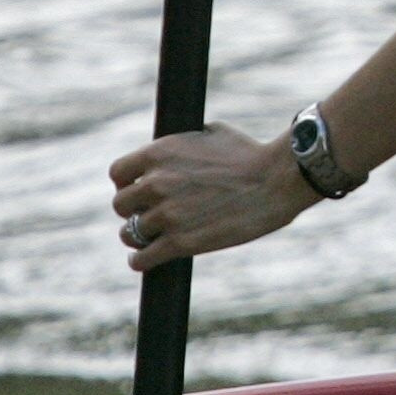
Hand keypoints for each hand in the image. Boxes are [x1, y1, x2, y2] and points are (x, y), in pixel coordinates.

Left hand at [109, 124, 318, 272]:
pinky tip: (145, 260)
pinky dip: (141, 261)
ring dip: (138, 237)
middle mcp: (156, 183)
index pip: (118, 173)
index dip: (126, 184)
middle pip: (121, 205)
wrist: (276, 181)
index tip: (135, 191)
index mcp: (159, 153)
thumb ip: (185, 143)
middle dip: (133, 211)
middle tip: (147, 216)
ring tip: (148, 240)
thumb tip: (178, 150)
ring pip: (130, 233)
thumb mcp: (212, 134)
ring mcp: (167, 214)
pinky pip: (143, 258)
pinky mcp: (181, 242)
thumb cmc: (252, 154)